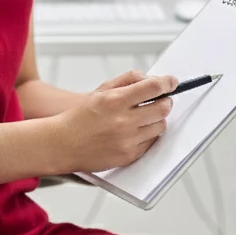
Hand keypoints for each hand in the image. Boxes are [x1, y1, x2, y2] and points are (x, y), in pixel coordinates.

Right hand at [50, 69, 179, 173]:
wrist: (64, 143)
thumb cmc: (80, 116)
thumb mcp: (101, 90)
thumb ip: (127, 80)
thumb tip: (151, 79)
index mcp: (115, 100)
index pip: (152, 88)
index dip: (166, 83)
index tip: (171, 82)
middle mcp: (123, 121)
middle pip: (162, 108)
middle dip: (166, 101)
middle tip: (163, 99)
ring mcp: (127, 140)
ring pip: (160, 126)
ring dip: (158, 118)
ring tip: (147, 116)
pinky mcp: (129, 156)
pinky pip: (151, 143)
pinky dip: (149, 134)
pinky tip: (137, 130)